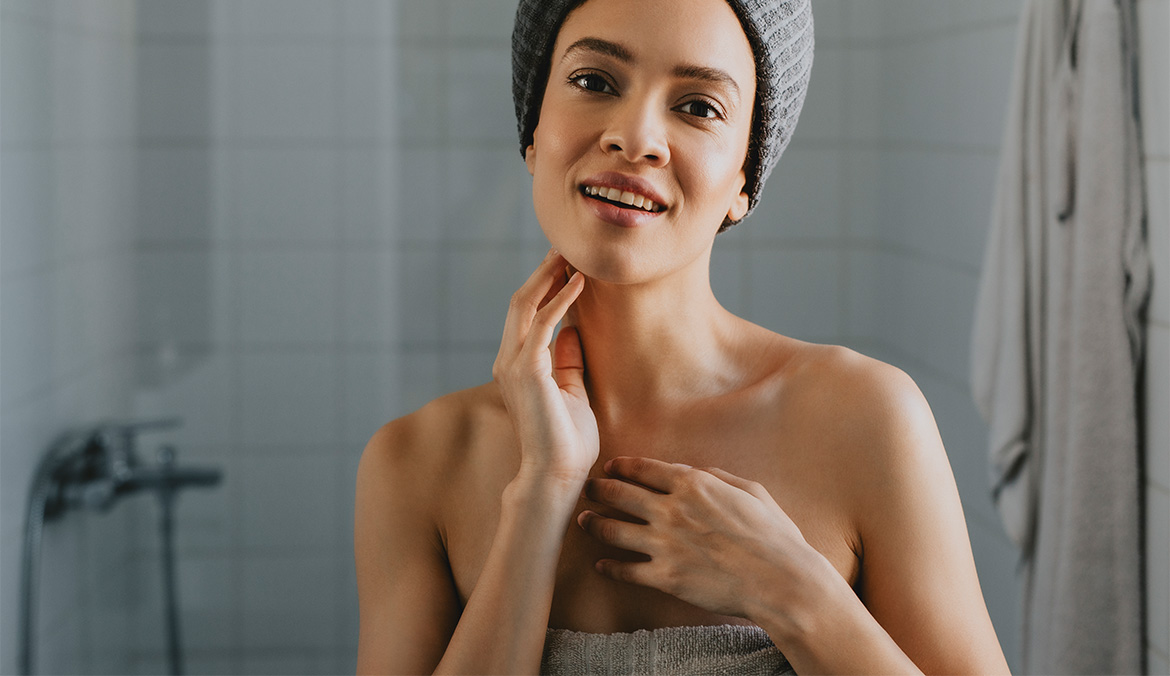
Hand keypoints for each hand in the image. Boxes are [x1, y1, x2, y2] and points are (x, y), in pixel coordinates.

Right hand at [493, 249, 597, 486]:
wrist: (557, 475)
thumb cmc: (567, 441)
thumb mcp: (572, 391)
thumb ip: (568, 360)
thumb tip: (574, 331)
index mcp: (516, 365)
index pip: (526, 314)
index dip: (544, 285)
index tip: (566, 262)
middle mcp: (508, 360)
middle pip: (522, 301)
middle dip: (544, 271)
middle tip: (567, 246)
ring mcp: (513, 364)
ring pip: (525, 305)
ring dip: (549, 276)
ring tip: (572, 255)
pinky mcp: (527, 370)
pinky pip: (543, 323)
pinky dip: (561, 299)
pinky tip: (579, 283)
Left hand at [577, 457, 826, 621]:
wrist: (781, 581)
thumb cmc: (773, 535)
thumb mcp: (751, 490)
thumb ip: (718, 477)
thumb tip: (696, 471)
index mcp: (692, 484)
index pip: (643, 469)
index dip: (621, 467)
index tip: (610, 468)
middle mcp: (671, 510)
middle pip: (619, 494)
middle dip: (598, 490)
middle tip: (587, 490)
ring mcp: (664, 544)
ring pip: (613, 530)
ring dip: (593, 523)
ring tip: (583, 521)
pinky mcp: (664, 577)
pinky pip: (625, 570)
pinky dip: (608, 566)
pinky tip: (600, 564)